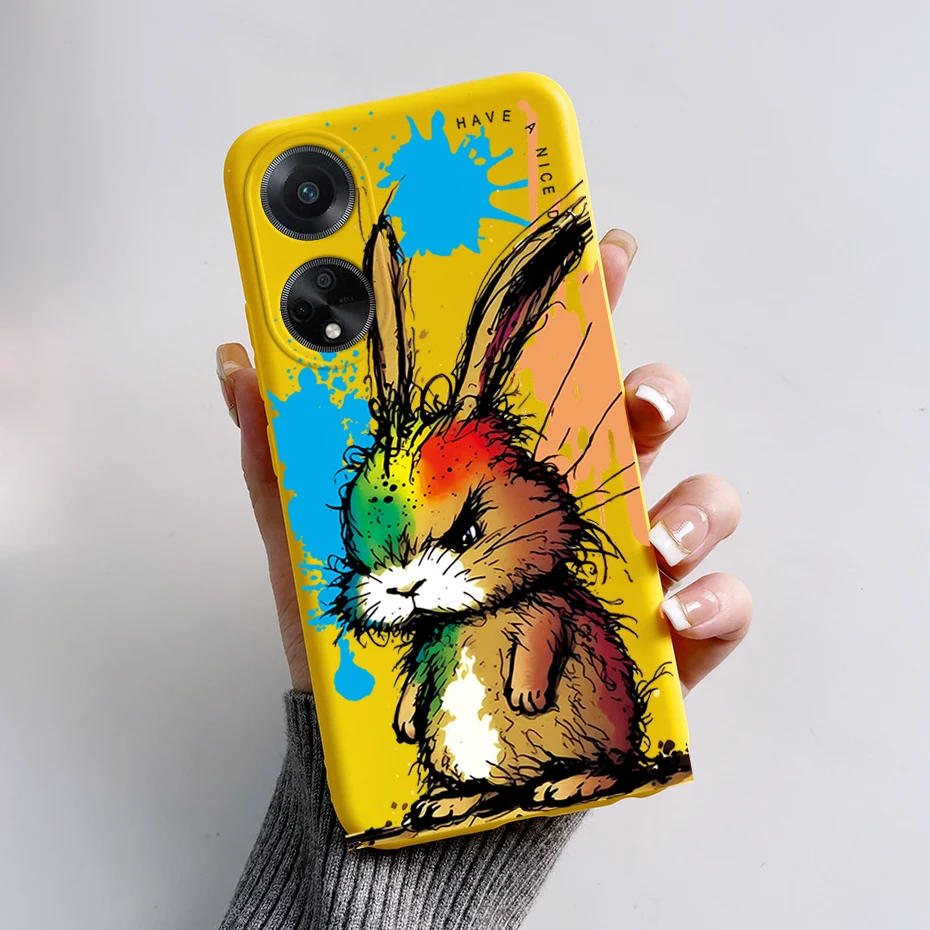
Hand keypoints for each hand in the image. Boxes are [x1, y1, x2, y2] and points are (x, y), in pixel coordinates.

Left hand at [216, 228, 750, 695]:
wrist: (393, 755)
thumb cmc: (366, 640)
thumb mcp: (311, 540)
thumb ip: (280, 451)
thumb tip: (240, 359)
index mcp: (504, 468)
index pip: (553, 370)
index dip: (589, 303)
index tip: (605, 251)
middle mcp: (574, 502)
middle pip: (644, 418)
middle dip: (656, 392)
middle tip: (638, 404)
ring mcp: (624, 567)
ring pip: (699, 501)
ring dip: (693, 504)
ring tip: (653, 539)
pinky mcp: (658, 640)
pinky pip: (718, 607)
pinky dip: (712, 601)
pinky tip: (672, 612)